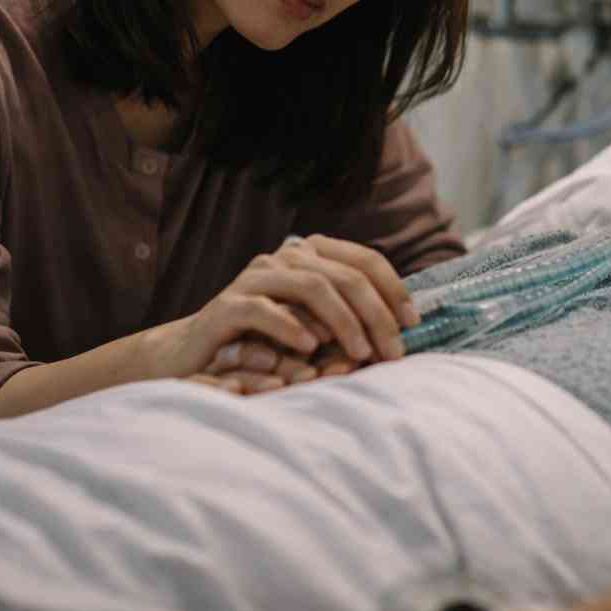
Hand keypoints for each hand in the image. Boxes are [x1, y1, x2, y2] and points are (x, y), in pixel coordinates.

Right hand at [140, 234, 417, 382]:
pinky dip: (291, 328)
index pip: (365, 260)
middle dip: (375, 315)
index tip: (413, 324)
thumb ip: (350, 319)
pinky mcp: (228, 304)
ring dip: (343, 322)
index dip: (394, 289)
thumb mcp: (315, 326)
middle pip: (344, 275)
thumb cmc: (265, 343)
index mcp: (312, 256)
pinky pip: (264, 309)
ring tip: (360, 354)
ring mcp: (256, 277)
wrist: (197, 352)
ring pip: (311, 286)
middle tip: (393, 352)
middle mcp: (286, 257)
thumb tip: (404, 330)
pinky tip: (310, 349)